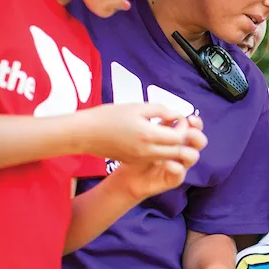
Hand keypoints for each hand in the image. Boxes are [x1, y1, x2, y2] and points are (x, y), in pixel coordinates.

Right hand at [77, 103, 205, 163]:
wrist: (85, 133)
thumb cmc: (109, 116)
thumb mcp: (137, 107)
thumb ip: (161, 110)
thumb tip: (176, 116)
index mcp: (148, 135)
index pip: (179, 138)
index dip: (183, 128)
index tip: (178, 119)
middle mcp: (147, 151)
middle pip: (176, 151)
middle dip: (181, 140)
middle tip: (176, 127)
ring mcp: (140, 158)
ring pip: (167, 157)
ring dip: (172, 147)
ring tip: (166, 132)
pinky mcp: (134, 161)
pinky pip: (155, 159)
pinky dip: (161, 151)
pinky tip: (154, 139)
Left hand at [110, 116, 205, 200]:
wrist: (128, 175)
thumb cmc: (139, 153)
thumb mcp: (148, 134)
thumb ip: (161, 125)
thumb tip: (173, 115)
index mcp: (179, 138)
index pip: (194, 128)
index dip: (196, 123)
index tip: (190, 118)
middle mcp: (183, 151)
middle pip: (200, 142)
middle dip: (196, 136)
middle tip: (188, 132)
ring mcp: (180, 165)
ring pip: (193, 157)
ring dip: (186, 151)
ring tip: (175, 148)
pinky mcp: (173, 179)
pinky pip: (180, 174)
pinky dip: (174, 167)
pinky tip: (163, 163)